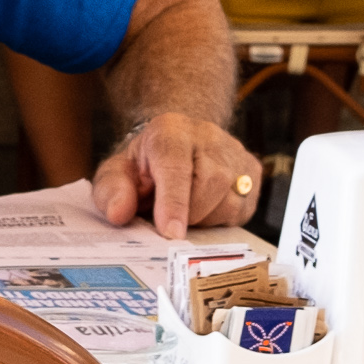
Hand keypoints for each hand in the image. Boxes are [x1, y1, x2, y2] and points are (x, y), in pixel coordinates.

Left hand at [90, 112, 262, 237]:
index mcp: (170, 130)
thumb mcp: (116, 174)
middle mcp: (207, 135)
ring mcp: (234, 151)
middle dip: (189, 215)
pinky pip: (243, 208)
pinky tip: (203, 208)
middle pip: (210, 184)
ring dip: (205, 219)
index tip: (170, 233)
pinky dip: (221, 219)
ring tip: (185, 210)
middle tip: (168, 220)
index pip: (176, 166)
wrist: (173, 146)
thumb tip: (119, 213)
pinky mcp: (252, 171)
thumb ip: (112, 192)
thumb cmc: (143, 165)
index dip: (174, 202)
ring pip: (230, 201)